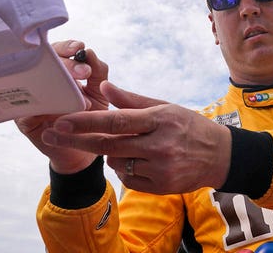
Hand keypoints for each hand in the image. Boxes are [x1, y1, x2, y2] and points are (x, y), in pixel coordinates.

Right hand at [15, 40, 108, 173]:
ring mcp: (28, 99)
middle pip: (41, 63)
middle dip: (65, 65)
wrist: (84, 150)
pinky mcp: (23, 119)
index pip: (56, 52)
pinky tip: (60, 108)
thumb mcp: (99, 92)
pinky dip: (45, 106)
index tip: (80, 48)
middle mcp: (39, 82)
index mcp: (57, 71)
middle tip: (84, 72)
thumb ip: (98, 71)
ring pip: (32, 83)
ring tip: (80, 94)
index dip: (66, 47)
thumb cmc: (91, 116)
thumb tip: (90, 52)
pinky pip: (28, 108)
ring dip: (56, 85)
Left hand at [40, 82, 232, 193]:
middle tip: (52, 135)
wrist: (220, 156)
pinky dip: (126, 168)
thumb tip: (103, 87)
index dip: (86, 122)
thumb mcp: (165, 107)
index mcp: (160, 120)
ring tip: (131, 146)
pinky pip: (128, 178)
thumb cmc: (190, 127)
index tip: (62, 121)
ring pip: (116, 163)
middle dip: (77, 140)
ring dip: (112, 154)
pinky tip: (141, 160)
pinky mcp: (160, 186)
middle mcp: (160, 145)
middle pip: (108, 146)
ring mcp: (161, 168)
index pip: (116, 122)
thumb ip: (132, 101)